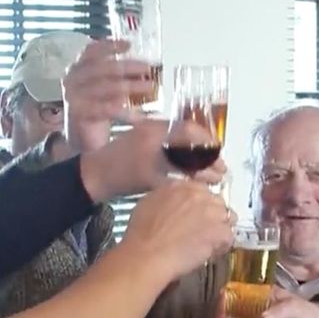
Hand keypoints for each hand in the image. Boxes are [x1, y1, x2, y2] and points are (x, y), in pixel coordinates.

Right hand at [62, 38, 145, 154]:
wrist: (79, 140)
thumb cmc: (94, 111)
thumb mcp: (103, 89)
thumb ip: (115, 77)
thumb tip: (144, 69)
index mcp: (77, 69)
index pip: (92, 51)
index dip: (110, 45)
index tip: (129, 45)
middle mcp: (73, 80)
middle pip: (104, 67)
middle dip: (129, 66)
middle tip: (148, 69)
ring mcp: (74, 97)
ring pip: (108, 87)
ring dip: (132, 86)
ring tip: (149, 87)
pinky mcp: (80, 114)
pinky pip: (108, 109)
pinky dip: (126, 112)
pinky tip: (140, 115)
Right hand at [79, 120, 227, 203]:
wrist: (96, 173)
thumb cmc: (120, 154)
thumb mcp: (142, 134)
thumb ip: (167, 135)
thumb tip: (198, 144)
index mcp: (153, 126)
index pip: (188, 128)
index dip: (206, 139)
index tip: (216, 148)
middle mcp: (152, 139)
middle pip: (190, 146)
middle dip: (209, 158)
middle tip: (222, 168)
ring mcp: (149, 159)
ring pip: (185, 165)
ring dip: (203, 173)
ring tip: (214, 180)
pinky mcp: (146, 179)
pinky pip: (174, 183)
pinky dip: (187, 187)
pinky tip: (195, 191)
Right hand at [121, 181, 234, 280]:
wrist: (147, 253)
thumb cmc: (140, 233)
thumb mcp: (148, 203)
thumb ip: (167, 198)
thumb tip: (173, 203)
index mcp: (182, 185)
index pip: (201, 191)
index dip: (199, 206)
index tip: (194, 217)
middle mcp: (200, 195)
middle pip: (217, 203)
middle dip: (212, 216)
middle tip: (202, 231)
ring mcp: (212, 212)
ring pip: (227, 219)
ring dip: (219, 230)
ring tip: (207, 244)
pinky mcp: (220, 232)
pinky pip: (229, 238)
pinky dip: (221, 246)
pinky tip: (209, 254)